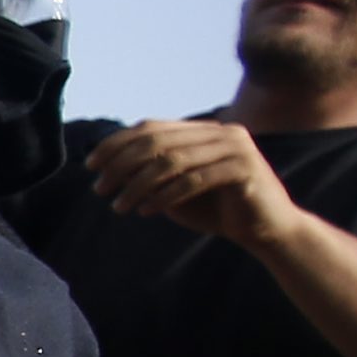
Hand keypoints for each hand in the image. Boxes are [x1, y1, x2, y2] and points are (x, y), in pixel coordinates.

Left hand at [87, 117, 312, 257]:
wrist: (265, 230)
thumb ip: (151, 174)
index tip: (90, 164)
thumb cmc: (216, 209)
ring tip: (119, 207)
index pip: (151, 127)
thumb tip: (107, 168)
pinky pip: (193, 180)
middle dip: (122, 165)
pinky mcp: (244, 169)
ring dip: (138, 185)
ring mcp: (236, 147)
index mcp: (204, 130)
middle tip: (100, 189)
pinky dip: (164, 196)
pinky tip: (145, 211)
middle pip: (158, 141)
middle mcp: (222, 132)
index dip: (117, 143)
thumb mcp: (175, 188)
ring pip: (172, 161)